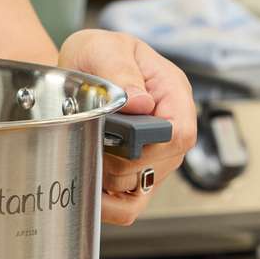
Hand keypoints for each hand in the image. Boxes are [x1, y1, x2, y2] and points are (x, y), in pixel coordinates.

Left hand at [59, 30, 196, 226]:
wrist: (80, 70)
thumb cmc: (97, 55)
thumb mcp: (104, 49)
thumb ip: (121, 71)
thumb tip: (141, 102)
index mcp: (172, 94)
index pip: (179, 133)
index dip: (149, 143)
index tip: (118, 138)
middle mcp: (169, 131)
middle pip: (156, 167)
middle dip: (116, 160)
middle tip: (88, 141)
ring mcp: (155, 158)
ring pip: (138, 191)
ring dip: (104, 178)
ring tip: (83, 153)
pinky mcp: (136, 177)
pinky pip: (128, 209)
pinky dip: (106, 205)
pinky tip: (87, 185)